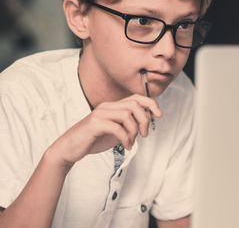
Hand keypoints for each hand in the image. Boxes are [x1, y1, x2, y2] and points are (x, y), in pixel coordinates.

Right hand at [47, 94, 161, 166]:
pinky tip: (126, 146)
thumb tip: (147, 123)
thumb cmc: (93, 140)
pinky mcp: (94, 124)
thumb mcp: (116, 132)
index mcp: (113, 106)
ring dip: (134, 131)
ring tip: (132, 142)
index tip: (159, 115)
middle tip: (144, 134)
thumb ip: (129, 126)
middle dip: (145, 119)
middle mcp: (107, 107)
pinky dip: (126, 138)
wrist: (69, 149)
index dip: (150, 104)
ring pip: (127, 115)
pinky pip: (117, 128)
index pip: (136, 98)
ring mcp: (100, 114)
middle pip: (134, 104)